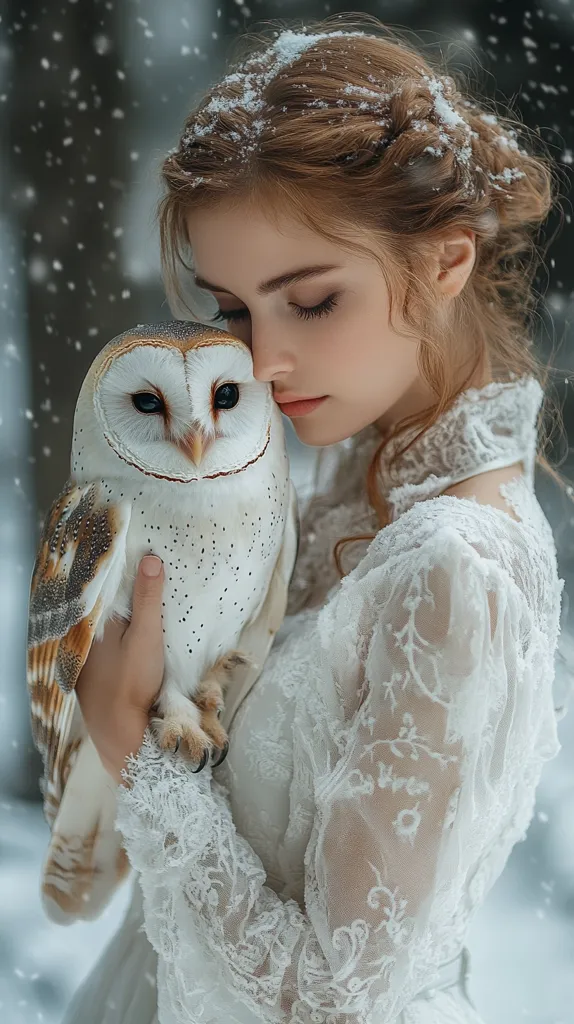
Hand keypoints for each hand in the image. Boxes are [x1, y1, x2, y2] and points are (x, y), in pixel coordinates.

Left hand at [75, 554, 164, 783]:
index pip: (108, 583)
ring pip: (110, 621)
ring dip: (127, 608)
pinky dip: (124, 628)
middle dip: (128, 586)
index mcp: (92, 621)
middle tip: (153, 565)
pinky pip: (111, 638)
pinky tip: (141, 625)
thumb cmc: (130, 682)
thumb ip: (148, 599)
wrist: (119, 732)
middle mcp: (85, 634)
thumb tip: (150, 558)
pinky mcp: (97, 667)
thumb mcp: (146, 636)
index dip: (126, 566)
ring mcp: (89, 652)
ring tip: (151, 588)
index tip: (146, 550)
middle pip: (108, 601)